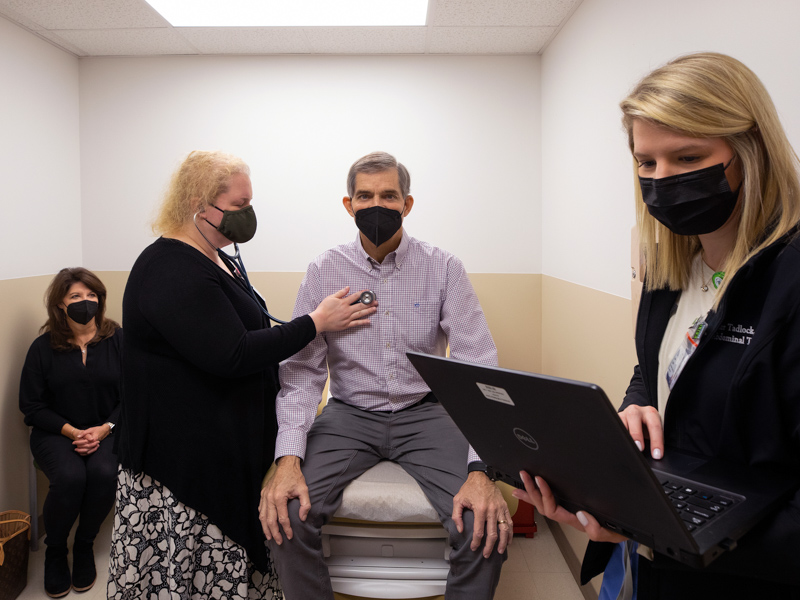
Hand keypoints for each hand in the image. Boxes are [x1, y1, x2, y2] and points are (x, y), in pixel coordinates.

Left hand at [72, 425, 107, 454]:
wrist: (103, 431)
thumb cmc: (96, 429)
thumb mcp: (90, 429)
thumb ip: (84, 433)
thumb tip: (78, 437)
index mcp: (93, 439)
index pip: (84, 442)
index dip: (78, 442)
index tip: (73, 442)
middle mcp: (95, 443)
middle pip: (86, 448)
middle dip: (79, 449)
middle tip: (74, 448)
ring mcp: (96, 445)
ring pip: (88, 451)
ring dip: (82, 452)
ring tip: (76, 451)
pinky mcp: (95, 447)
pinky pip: (90, 452)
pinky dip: (85, 453)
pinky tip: (81, 453)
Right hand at [259, 456, 309, 544]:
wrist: (286, 465)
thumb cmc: (295, 477)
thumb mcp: (304, 490)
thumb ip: (305, 505)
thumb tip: (302, 518)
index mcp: (279, 497)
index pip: (282, 518)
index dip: (286, 529)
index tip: (290, 536)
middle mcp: (269, 497)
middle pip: (270, 520)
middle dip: (274, 533)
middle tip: (279, 541)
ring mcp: (264, 496)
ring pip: (263, 516)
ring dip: (265, 528)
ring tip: (270, 537)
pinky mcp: (263, 494)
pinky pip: (261, 509)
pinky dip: (262, 518)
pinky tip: (265, 524)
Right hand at [309, 287, 377, 332]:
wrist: (319, 320)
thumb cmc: (324, 308)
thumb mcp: (331, 297)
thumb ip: (340, 293)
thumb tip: (348, 288)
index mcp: (344, 302)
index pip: (355, 296)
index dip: (363, 293)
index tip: (368, 291)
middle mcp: (347, 310)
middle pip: (361, 305)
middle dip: (369, 303)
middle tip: (376, 301)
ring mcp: (347, 318)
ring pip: (360, 314)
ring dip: (368, 311)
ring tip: (375, 309)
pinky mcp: (346, 325)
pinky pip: (356, 323)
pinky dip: (363, 322)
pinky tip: (369, 321)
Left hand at [452, 472, 512, 556]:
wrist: (482, 475)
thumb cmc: (469, 488)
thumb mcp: (458, 500)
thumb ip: (456, 515)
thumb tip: (460, 529)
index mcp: (480, 509)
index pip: (479, 531)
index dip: (476, 542)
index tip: (474, 548)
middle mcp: (492, 510)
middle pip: (493, 534)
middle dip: (489, 547)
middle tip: (486, 554)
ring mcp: (500, 509)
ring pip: (504, 530)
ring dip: (503, 542)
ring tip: (500, 551)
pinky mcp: (505, 507)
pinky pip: (510, 522)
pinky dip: (510, 533)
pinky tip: (508, 540)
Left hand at [512, 471, 626, 543]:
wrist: (625, 531)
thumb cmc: (617, 531)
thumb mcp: (610, 533)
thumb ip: (596, 529)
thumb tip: (581, 515)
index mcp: (575, 520)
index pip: (554, 510)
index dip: (545, 495)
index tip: (539, 480)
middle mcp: (568, 515)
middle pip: (544, 506)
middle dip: (532, 491)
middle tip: (524, 475)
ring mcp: (568, 511)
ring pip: (544, 504)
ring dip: (532, 491)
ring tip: (522, 479)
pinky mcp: (571, 506)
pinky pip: (551, 501)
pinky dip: (538, 495)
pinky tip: (530, 489)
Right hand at [619, 404, 663, 458]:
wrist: (639, 418)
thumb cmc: (648, 427)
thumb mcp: (654, 431)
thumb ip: (655, 440)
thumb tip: (655, 455)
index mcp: (650, 413)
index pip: (654, 426)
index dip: (656, 441)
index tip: (657, 455)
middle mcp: (636, 411)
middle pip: (634, 417)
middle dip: (636, 434)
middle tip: (640, 448)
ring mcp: (624, 414)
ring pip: (621, 422)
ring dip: (625, 436)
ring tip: (628, 447)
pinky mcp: (615, 419)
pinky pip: (615, 428)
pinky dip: (618, 437)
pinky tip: (621, 444)